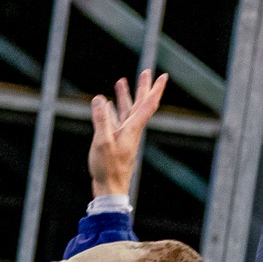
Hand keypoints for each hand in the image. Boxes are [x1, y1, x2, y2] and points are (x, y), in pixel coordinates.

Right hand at [87, 70, 168, 197]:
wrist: (111, 190)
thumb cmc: (108, 168)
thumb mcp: (103, 142)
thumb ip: (101, 120)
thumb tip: (99, 99)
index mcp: (133, 129)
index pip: (148, 105)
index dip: (155, 89)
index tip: (163, 76)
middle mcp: (132, 131)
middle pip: (140, 104)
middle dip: (143, 87)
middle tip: (146, 72)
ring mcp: (125, 137)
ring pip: (128, 111)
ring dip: (125, 96)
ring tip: (120, 82)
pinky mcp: (117, 143)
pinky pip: (117, 122)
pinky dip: (114, 111)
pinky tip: (108, 106)